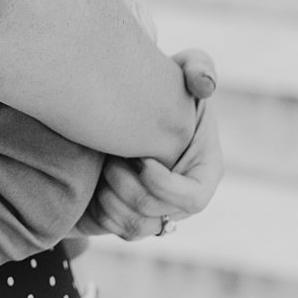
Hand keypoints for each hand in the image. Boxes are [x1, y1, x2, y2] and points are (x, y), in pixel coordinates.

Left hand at [76, 48, 221, 242]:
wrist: (123, 105)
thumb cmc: (161, 87)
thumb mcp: (183, 68)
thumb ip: (198, 68)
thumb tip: (204, 85)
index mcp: (205, 172)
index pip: (192, 197)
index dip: (164, 185)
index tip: (140, 157)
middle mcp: (183, 200)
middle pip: (158, 215)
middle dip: (130, 189)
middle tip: (110, 159)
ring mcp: (158, 212)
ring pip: (135, 228)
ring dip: (112, 200)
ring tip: (100, 168)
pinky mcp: (131, 217)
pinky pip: (116, 228)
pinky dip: (100, 210)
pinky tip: (92, 181)